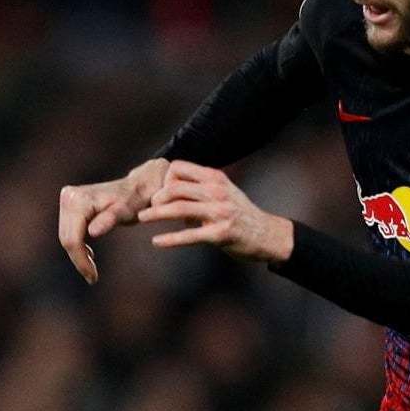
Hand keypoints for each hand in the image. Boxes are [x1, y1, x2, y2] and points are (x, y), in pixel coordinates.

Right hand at [57, 156, 172, 282]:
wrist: (137, 187)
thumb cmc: (135, 201)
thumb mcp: (125, 212)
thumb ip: (109, 220)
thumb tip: (92, 232)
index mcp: (78, 200)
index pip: (72, 238)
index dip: (80, 260)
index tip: (92, 277)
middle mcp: (68, 197)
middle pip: (66, 238)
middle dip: (78, 259)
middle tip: (92, 277)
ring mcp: (66, 199)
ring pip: (65, 236)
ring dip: (77, 254)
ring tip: (92, 269)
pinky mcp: (69, 204)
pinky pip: (68, 231)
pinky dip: (77, 245)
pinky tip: (89, 253)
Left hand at [137, 160, 293, 262]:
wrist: (267, 234)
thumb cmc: (239, 213)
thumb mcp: (222, 192)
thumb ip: (199, 188)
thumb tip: (168, 191)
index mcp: (215, 178)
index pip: (179, 168)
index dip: (164, 179)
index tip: (159, 192)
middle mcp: (217, 191)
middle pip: (175, 188)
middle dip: (157, 198)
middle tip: (147, 208)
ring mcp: (220, 212)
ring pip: (179, 209)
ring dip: (156, 214)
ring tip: (142, 218)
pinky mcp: (220, 234)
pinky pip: (189, 236)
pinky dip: (170, 239)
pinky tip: (157, 242)